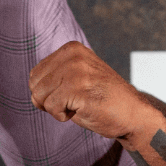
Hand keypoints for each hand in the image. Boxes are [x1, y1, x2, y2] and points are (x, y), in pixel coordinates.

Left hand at [29, 41, 162, 140]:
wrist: (133, 114)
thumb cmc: (103, 100)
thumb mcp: (78, 78)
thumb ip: (55, 77)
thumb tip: (31, 92)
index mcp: (71, 49)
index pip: (35, 74)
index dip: (47, 92)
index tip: (71, 94)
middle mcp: (73, 56)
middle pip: (34, 86)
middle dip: (49, 101)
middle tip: (75, 101)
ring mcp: (76, 71)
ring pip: (40, 97)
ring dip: (57, 109)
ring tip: (80, 105)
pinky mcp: (79, 89)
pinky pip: (52, 108)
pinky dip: (63, 116)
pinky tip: (83, 110)